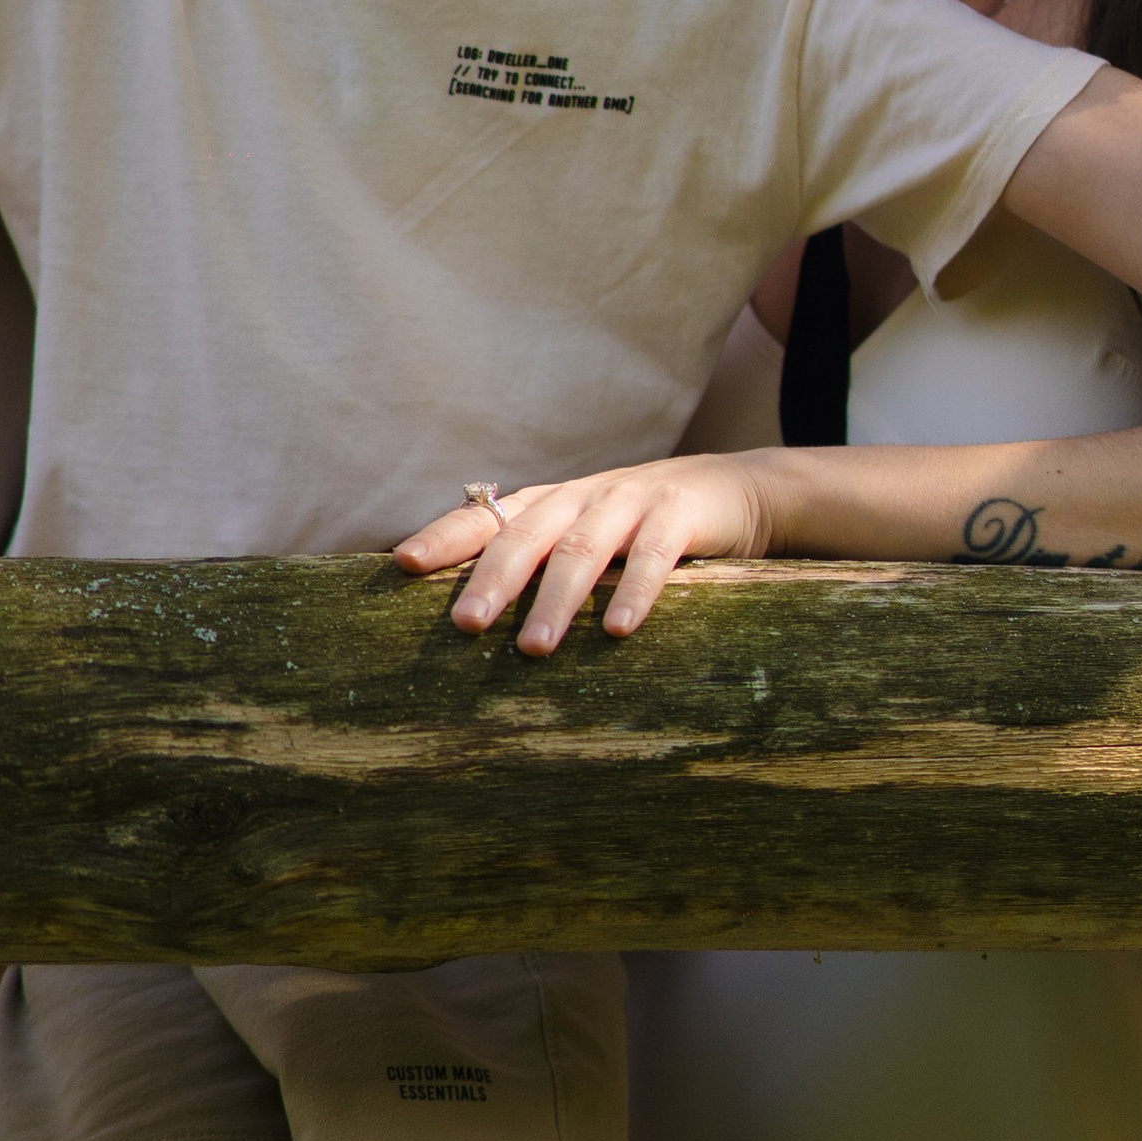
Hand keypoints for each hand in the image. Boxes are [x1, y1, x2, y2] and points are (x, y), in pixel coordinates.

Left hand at [395, 456, 778, 651]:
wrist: (737, 491)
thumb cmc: (644, 531)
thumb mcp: (588, 539)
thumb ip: (541, 565)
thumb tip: (470, 622)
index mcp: (551, 505)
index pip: (487, 516)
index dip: (446, 537)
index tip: (404, 564)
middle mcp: (582, 498)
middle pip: (526, 536)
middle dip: (492, 580)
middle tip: (464, 626)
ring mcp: (631, 501)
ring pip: (582, 549)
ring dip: (555, 601)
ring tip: (533, 649)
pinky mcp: (680, 513)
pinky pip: (654, 555)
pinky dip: (634, 591)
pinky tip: (618, 631)